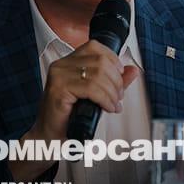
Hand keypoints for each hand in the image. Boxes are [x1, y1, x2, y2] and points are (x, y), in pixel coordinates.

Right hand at [9, 41, 138, 182]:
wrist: (50, 136)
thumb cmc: (69, 116)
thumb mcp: (96, 94)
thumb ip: (114, 81)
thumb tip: (133, 70)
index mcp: (67, 61)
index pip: (95, 46)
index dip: (113, 60)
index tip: (120, 77)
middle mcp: (61, 65)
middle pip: (100, 61)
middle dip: (116, 80)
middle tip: (118, 97)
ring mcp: (58, 76)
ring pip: (98, 74)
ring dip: (112, 92)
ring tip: (114, 105)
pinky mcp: (58, 90)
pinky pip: (91, 88)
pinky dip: (105, 99)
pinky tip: (107, 108)